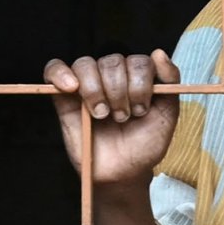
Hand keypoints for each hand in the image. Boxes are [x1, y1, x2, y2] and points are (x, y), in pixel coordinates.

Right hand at [44, 51, 180, 188]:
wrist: (123, 172)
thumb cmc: (146, 143)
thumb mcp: (167, 113)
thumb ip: (169, 81)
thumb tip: (158, 52)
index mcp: (138, 77)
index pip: (138, 61)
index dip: (140, 84)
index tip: (141, 110)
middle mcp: (113, 77)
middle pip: (112, 61)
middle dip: (119, 91)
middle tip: (122, 117)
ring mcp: (88, 85)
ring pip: (86, 64)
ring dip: (95, 89)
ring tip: (102, 114)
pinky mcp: (63, 97)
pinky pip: (54, 70)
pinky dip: (60, 73)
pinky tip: (71, 87)